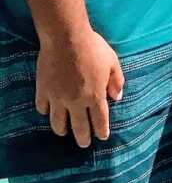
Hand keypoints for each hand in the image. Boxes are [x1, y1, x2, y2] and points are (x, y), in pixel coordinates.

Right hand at [35, 29, 124, 147]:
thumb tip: (117, 97)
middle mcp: (76, 102)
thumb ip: (116, 81)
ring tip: (64, 132)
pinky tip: (49, 111)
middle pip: (79, 128)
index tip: (102, 137)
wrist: (66, 38)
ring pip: (58, 123)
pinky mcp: (43, 91)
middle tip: (84, 144)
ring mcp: (57, 98)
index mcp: (95, 96)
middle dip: (83, 138)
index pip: (99, 120)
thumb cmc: (93, 48)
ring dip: (62, 130)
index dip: (101, 131)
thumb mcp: (112, 62)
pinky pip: (43, 108)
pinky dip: (46, 112)